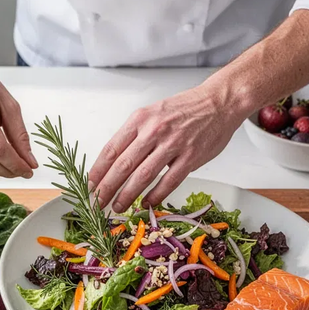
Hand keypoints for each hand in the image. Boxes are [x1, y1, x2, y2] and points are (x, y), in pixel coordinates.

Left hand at [89, 81, 240, 212]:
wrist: (218, 102)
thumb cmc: (185, 109)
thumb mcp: (153, 113)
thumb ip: (135, 134)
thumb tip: (115, 161)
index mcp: (140, 119)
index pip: (112, 149)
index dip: (98, 170)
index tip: (90, 185)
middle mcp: (153, 131)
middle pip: (123, 165)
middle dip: (107, 188)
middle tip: (97, 203)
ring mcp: (173, 144)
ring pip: (143, 176)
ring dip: (127, 195)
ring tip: (117, 207)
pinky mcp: (191, 157)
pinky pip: (169, 182)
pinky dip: (155, 196)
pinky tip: (146, 204)